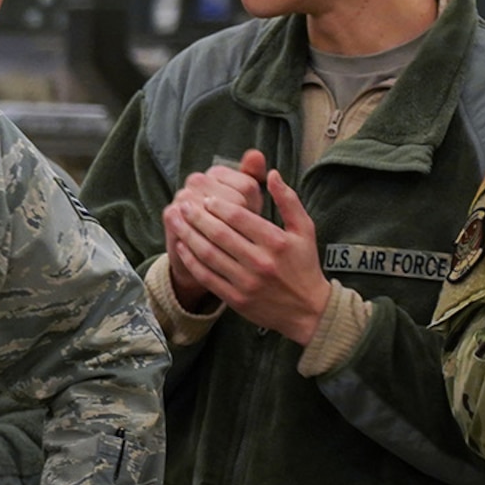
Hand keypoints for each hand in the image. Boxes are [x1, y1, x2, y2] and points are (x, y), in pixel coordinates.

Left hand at [164, 166, 328, 344]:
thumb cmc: (304, 265)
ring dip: (188, 235)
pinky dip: (191, 260)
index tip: (205, 197)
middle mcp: (261, 262)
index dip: (218, 205)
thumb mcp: (304, 230)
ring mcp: (247, 282)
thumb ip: (288, 200)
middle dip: (197, 216)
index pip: (240, 217)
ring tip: (176, 220)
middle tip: (183, 203)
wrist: (308, 311)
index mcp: (277, 242)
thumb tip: (272, 173)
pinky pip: (207, 277)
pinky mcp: (236, 299)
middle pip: (219, 234)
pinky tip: (182, 246)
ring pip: (209, 254)